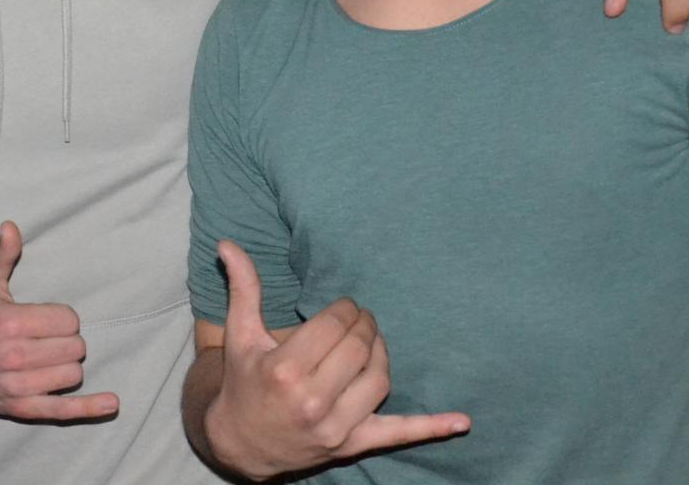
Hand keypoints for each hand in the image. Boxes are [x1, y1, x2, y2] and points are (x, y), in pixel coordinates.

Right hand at [0, 221, 118, 421]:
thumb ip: (3, 254)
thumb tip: (11, 226)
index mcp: (9, 323)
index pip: (68, 321)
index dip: (64, 318)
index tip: (47, 319)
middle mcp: (13, 357)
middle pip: (74, 348)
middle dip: (68, 340)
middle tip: (47, 338)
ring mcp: (16, 386)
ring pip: (73, 375)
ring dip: (68, 365)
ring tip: (48, 357)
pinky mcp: (19, 407)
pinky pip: (62, 410)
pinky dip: (89, 408)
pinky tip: (111, 401)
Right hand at [203, 242, 467, 479]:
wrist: (239, 443)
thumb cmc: (243, 382)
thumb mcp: (240, 335)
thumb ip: (242, 288)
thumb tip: (227, 244)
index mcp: (285, 369)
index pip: (334, 326)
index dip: (345, 310)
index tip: (343, 307)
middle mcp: (312, 400)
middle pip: (359, 348)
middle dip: (364, 325)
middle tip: (360, 317)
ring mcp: (334, 427)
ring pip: (379, 379)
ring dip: (381, 353)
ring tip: (372, 341)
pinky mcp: (351, 445)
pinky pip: (398, 434)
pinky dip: (431, 427)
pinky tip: (461, 421)